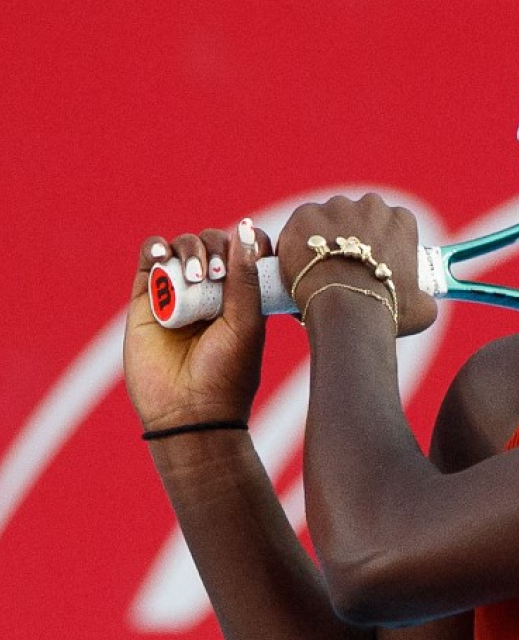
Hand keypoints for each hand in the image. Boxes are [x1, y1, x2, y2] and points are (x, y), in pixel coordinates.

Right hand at [124, 220, 268, 432]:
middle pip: (212, 242)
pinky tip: (161, 257)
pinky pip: (147, 259)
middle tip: (216, 274)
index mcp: (243, 296)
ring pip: (181, 246)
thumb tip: (246, 229)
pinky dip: (153, 248)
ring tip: (193, 276)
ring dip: (188, 248)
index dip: (247, 242)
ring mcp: (177, 293)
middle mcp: (210, 291)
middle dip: (215, 246)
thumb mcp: (247, 323)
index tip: (252, 251)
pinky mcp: (146, 299)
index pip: (245, 250)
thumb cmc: (227, 371)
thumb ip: (246, 277)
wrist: (188, 410)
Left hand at [276, 193, 437, 335]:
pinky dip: (299, 242)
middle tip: (345, 266)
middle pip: (359, 216)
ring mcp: (336, 207)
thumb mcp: (421, 308)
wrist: (346, 311)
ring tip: (320, 269)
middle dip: (352, 235)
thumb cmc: (387, 310)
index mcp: (402, 220)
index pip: (392, 223)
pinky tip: (302, 264)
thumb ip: (424, 298)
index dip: (382, 243)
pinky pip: (301, 225)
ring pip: (328, 219)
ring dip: (324, 237)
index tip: (373, 262)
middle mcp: (371, 205)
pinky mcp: (306, 215)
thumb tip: (425, 303)